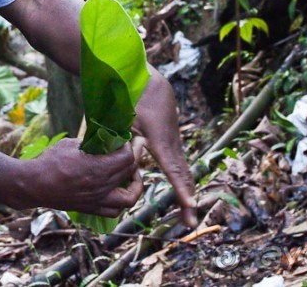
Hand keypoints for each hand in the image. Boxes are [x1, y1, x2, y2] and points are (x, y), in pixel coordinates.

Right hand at [17, 137, 142, 216]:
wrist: (34, 184)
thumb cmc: (49, 162)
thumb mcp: (70, 144)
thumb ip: (89, 143)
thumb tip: (101, 139)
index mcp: (98, 168)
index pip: (127, 158)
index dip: (129, 147)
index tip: (124, 140)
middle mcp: (102, 186)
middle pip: (130, 172)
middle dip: (133, 158)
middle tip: (131, 150)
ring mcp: (97, 200)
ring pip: (129, 198)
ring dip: (135, 186)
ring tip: (131, 176)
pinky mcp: (90, 208)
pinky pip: (114, 211)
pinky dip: (121, 203)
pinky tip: (117, 192)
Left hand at [132, 67, 197, 227]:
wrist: (148, 83)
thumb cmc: (130, 99)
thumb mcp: (121, 116)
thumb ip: (118, 135)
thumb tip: (117, 154)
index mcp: (158, 139)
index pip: (171, 168)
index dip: (179, 187)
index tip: (188, 203)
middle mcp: (170, 143)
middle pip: (182, 175)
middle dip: (186, 200)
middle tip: (189, 224)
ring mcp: (173, 142)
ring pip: (182, 171)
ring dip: (186, 193)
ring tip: (187, 219)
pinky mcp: (171, 142)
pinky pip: (178, 165)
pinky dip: (183, 182)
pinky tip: (184, 197)